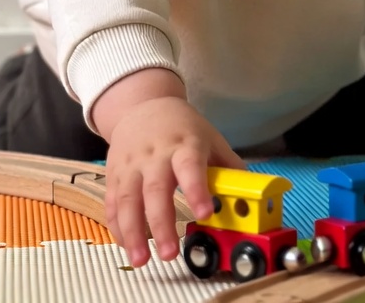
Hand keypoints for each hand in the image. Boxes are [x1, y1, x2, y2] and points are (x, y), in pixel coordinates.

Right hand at [94, 71, 244, 267]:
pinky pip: (113, 201)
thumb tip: (252, 192)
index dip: (196, 189)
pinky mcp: (115, 173)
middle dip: (161, 223)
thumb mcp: (210, 138)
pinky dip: (117, 225)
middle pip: (156, 189)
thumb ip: (228, 166)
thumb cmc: (183, 127)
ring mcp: (132, 164)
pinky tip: (126, 244)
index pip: (190, 166)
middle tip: (169, 253)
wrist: (144, 106)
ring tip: (140, 259)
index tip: (204, 212)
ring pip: (128, 198)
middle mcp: (156, 155)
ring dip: (133, 231)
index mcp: (184, 144)